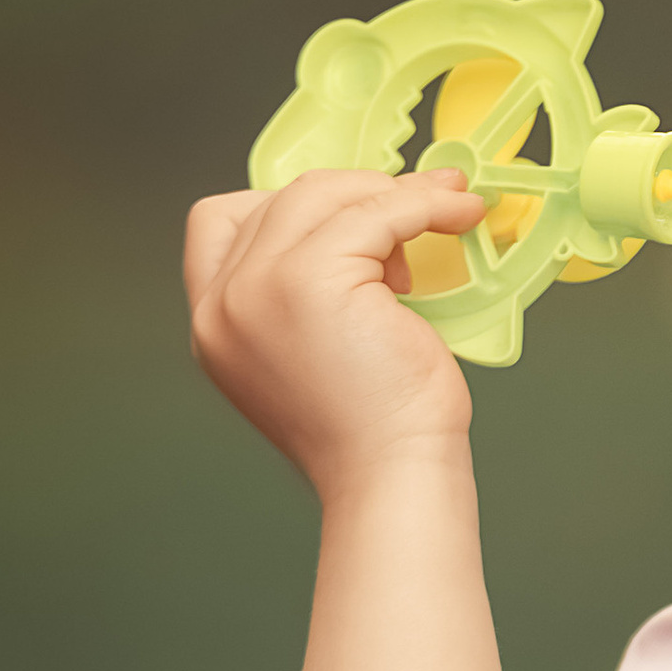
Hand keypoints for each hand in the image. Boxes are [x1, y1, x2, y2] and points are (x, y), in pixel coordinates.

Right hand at [184, 167, 488, 500]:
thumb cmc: (372, 427)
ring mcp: (256, 288)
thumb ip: (306, 288)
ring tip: (440, 222)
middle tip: (417, 212)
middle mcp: (222, 302)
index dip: (289, 206)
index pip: (220, 220)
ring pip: (325, 195)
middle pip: (283, 197)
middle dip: (356, 196)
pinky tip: (457, 214)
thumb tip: (365, 223)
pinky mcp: (307, 280)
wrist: (390, 476)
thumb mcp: (312, 348)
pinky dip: (424, 203)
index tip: (351, 220)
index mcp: (214, 322)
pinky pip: (375, 212)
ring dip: (393, 195)